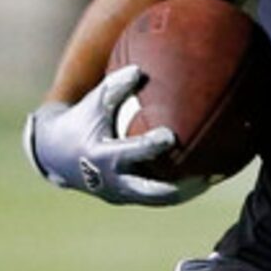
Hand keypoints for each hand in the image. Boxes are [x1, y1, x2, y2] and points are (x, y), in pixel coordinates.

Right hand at [22, 64, 209, 205]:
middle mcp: (113, 181)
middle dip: (178, 187)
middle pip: (149, 191)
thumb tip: (139, 70)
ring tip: (214, 178)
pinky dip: (180, 193)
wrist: (55, 154)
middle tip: (206, 176)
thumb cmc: (81, 121)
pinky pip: (158, 200)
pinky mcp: (128, 198)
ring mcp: (121, 194)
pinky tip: (205, 180)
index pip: (130, 153)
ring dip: (186, 192)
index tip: (170, 136)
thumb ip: (114, 87)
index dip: (150, 146)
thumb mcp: (93, 103)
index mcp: (103, 157)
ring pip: (159, 200)